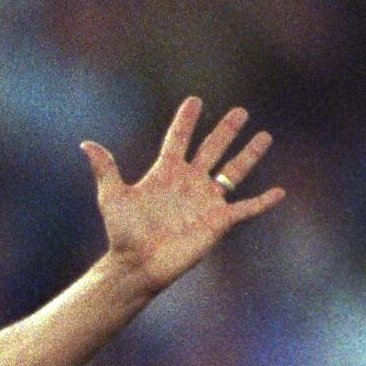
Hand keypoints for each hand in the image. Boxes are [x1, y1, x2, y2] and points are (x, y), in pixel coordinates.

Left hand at [81, 97, 282, 296]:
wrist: (138, 265)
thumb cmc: (124, 233)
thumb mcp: (113, 197)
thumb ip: (106, 169)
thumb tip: (85, 144)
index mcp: (165, 172)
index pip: (178, 139)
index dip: (186, 120)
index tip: (195, 100)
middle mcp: (189, 182)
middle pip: (212, 149)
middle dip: (225, 130)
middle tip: (240, 111)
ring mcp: (206, 201)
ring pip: (233, 171)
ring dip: (249, 155)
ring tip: (264, 136)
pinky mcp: (218, 221)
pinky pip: (245, 208)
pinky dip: (263, 202)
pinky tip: (280, 192)